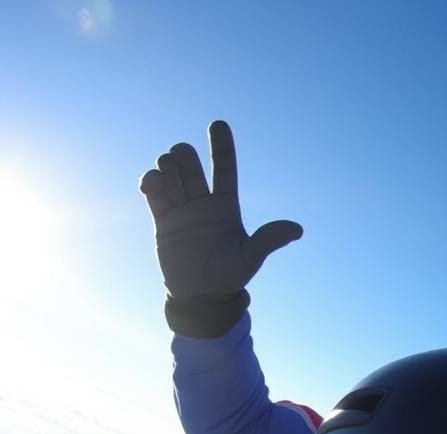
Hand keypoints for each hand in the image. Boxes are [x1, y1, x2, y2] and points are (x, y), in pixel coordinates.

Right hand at [140, 118, 301, 301]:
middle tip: (181, 165)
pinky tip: (151, 185)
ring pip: (170, 171)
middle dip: (184, 156)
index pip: (225, 168)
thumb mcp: (251, 258)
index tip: (218, 124)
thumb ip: (268, 240)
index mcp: (226, 206)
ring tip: (166, 182)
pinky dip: (150, 181)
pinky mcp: (163, 217)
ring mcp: (182, 207)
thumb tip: (297, 229)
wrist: (201, 295)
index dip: (222, 146)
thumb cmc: (229, 276)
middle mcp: (203, 201)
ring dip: (166, 167)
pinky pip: (153, 190)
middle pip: (191, 162)